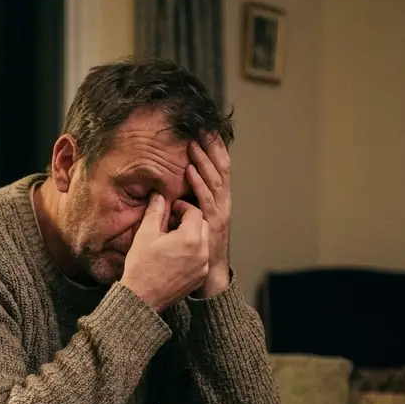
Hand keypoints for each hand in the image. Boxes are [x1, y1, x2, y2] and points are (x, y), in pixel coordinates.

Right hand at [121, 194, 209, 311]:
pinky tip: (176, 255)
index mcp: (190, 238)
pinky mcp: (200, 277)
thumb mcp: (145, 234)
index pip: (194, 212)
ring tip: (173, 239)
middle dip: (190, 220)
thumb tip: (159, 196)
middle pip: (203, 225)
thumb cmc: (142, 267)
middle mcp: (202, 251)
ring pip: (203, 241)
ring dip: (192, 236)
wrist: (142, 299)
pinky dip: (193, 251)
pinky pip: (202, 257)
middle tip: (172, 222)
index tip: (171, 209)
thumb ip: (155, 211)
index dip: (182, 207)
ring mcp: (203, 266)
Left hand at [185, 135, 231, 295]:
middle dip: (212, 148)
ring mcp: (220, 212)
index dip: (216, 149)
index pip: (220, 168)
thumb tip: (180, 187)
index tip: (207, 130)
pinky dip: (199, 183)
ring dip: (204, 160)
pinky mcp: (213, 223)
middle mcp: (224, 203)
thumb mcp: (197, 220)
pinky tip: (191, 170)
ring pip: (215, 181)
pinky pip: (206, 199)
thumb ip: (191, 202)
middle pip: (221, 169)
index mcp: (220, 200)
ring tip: (193, 143)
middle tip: (202, 128)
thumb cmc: (201, 246)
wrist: (212, 275)